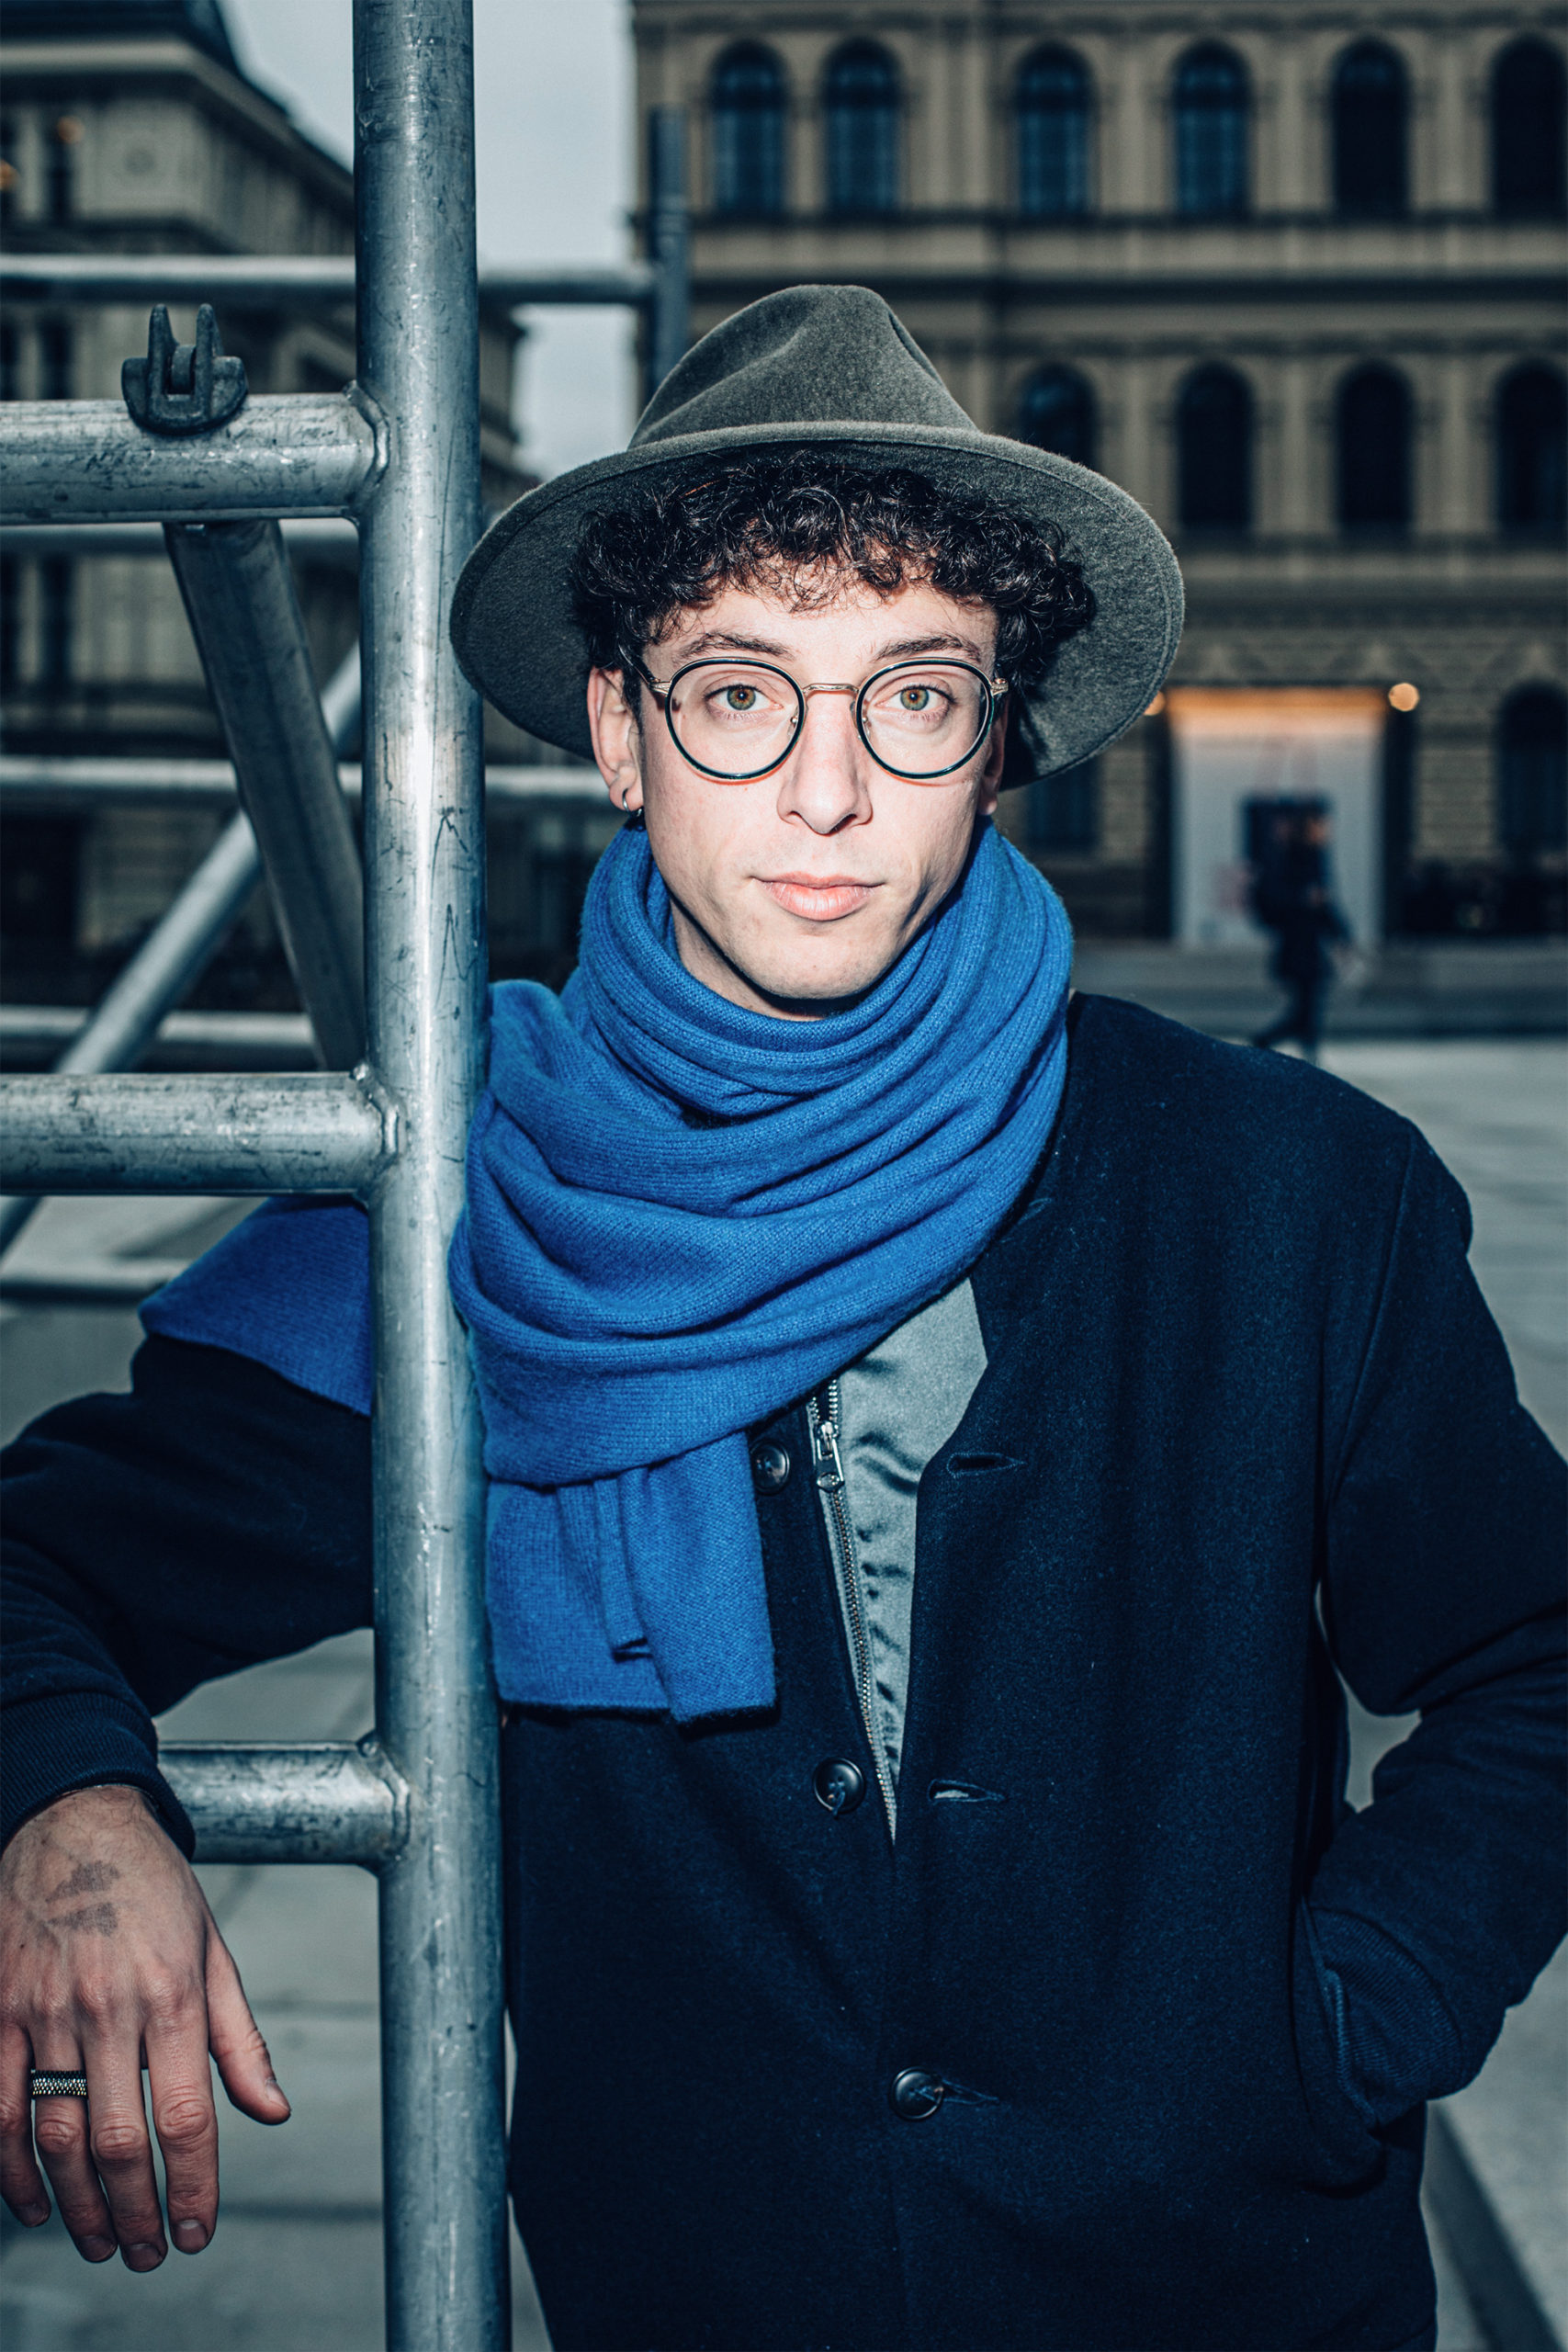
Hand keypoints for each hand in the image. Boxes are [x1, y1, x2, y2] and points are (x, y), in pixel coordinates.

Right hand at [0, 1784, 289, 2267]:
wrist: (74, 1819)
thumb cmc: (153, 1887)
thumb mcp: (214, 1950)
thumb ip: (240, 2039)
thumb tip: (272, 2113)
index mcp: (173, 1993)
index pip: (187, 2115)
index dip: (194, 2186)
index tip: (197, 2231)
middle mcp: (108, 2007)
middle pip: (119, 2140)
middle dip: (136, 2212)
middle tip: (149, 2254)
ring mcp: (44, 2011)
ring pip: (55, 2137)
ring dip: (77, 2206)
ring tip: (101, 2243)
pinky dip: (11, 2169)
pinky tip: (33, 2203)